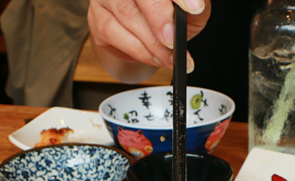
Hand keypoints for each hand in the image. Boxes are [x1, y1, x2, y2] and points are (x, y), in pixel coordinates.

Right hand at [88, 0, 211, 81]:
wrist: (146, 35)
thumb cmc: (168, 17)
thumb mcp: (191, 11)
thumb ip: (197, 7)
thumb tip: (197, 8)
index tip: (195, 8)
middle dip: (159, 18)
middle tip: (174, 40)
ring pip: (126, 14)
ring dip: (151, 42)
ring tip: (169, 57)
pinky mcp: (97, 16)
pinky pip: (113, 33)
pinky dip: (138, 50)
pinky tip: (155, 58)